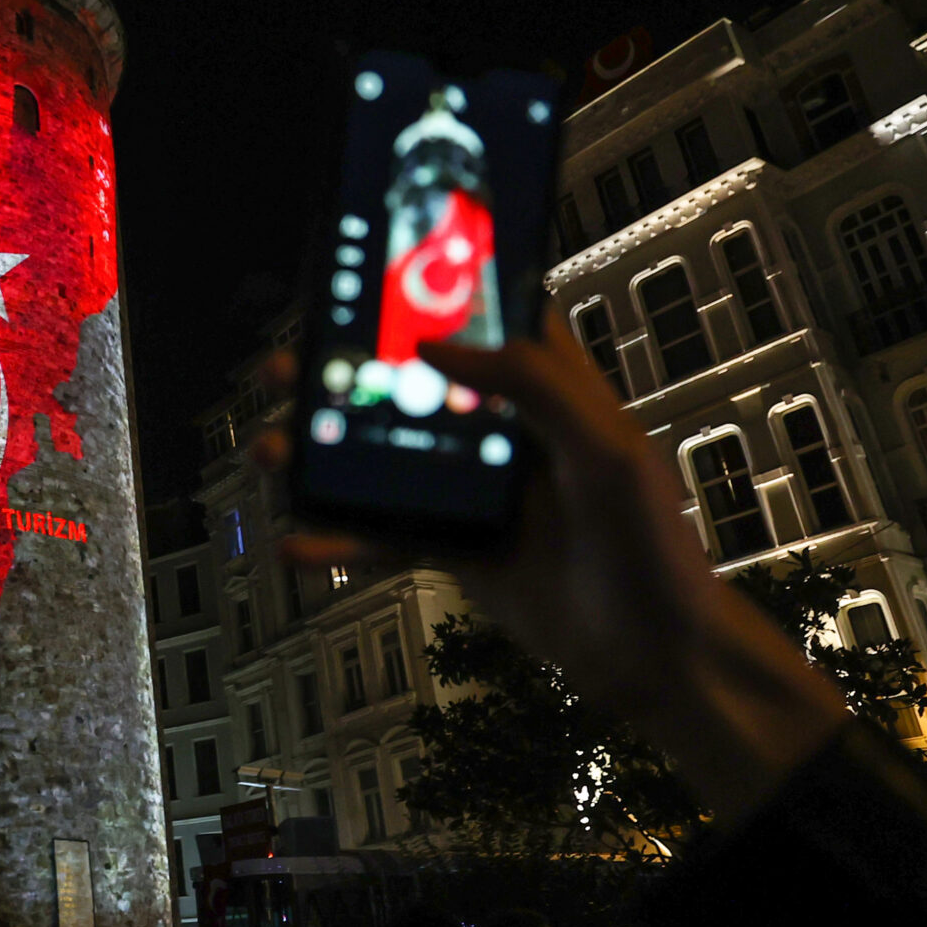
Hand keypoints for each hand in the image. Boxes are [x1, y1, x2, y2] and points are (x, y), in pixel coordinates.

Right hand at [255, 308, 848, 816]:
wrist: (656, 655)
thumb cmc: (654, 547)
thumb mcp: (606, 450)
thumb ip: (533, 386)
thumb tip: (440, 346)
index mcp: (550, 393)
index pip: (492, 320)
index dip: (439, 292)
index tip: (378, 272)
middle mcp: (504, 434)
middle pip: (412, 386)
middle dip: (345, 374)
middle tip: (290, 366)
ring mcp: (475, 492)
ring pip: (382, 458)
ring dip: (323, 455)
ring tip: (271, 450)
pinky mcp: (456, 548)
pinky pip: (383, 536)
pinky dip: (337, 542)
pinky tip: (295, 544)